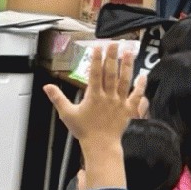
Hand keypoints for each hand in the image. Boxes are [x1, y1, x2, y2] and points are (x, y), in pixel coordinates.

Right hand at [46, 43, 141, 189]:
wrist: (100, 145)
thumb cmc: (84, 131)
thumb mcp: (67, 114)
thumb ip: (57, 98)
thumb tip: (47, 86)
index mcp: (93, 96)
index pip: (95, 73)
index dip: (96, 59)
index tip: (98, 47)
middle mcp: (108, 96)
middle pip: (111, 73)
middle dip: (112, 57)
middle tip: (114, 43)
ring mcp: (120, 102)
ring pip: (124, 80)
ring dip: (127, 65)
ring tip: (129, 51)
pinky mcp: (129, 109)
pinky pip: (136, 95)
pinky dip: (141, 85)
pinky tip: (143, 74)